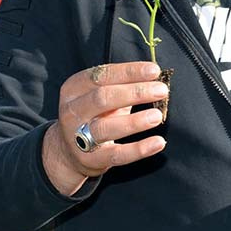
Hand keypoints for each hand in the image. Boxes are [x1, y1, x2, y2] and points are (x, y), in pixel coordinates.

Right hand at [42, 62, 168, 195]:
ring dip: (135, 121)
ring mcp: (78, 137)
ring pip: (106, 128)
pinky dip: (139, 149)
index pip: (102, 75)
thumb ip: (122, 84)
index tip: (154, 70)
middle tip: (161, 90)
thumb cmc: (94, 115)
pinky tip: (158, 142)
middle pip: (103, 98)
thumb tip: (155, 76)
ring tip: (157, 116)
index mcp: (74, 89)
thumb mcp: (101, 95)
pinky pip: (117, 155)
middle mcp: (72, 111)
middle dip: (135, 92)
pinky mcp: (90, 159)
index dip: (129, 71)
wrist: (68, 152)